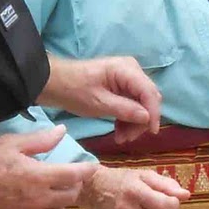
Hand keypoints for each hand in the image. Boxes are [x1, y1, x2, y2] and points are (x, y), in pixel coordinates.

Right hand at [0, 126, 97, 208]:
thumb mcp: (12, 143)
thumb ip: (41, 140)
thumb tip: (63, 131)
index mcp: (39, 177)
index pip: (74, 176)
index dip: (87, 170)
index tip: (93, 165)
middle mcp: (38, 200)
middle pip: (71, 196)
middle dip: (76, 185)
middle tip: (71, 175)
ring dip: (62, 199)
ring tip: (55, 187)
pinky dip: (44, 208)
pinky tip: (34, 198)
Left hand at [38, 57, 161, 143]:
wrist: (54, 83)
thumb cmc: (74, 90)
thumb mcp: (98, 103)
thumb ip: (124, 109)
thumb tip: (147, 117)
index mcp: (126, 69)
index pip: (149, 92)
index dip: (154, 113)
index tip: (151, 133)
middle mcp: (131, 70)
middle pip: (148, 98)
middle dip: (141, 121)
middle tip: (127, 139)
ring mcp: (127, 77)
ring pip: (141, 103)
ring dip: (134, 122)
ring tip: (120, 138)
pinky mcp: (121, 86)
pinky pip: (132, 103)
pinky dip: (127, 118)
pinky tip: (119, 130)